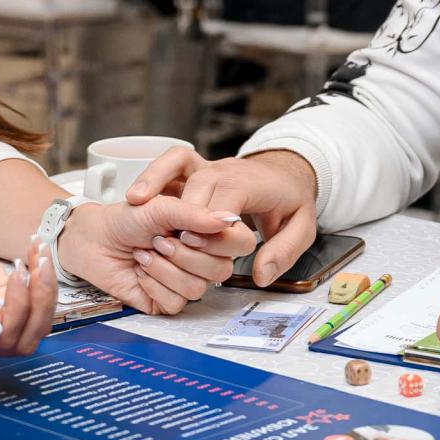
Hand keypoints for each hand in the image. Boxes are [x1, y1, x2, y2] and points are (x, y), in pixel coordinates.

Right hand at [0, 218, 54, 354]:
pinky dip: (42, 278)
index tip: (17, 275)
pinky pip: (33, 301)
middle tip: (39, 263)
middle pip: (24, 337)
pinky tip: (36, 252)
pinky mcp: (3, 297)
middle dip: (40, 302)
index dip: (18, 312)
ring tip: (40, 253)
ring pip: (35, 322)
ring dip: (45, 289)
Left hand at [59, 198, 253, 313]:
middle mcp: (200, 258)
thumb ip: (193, 212)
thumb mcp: (159, 206)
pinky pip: (176, 302)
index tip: (188, 230)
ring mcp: (185, 280)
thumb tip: (225, 218)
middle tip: (158, 240)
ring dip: (165, 270)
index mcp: (206, 233)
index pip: (239, 243)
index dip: (218, 241)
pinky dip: (154, 285)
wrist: (93, 239)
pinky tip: (140, 272)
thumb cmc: (125, 219)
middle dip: (184, 255)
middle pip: (221, 270)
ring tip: (144, 254)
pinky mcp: (167, 301)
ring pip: (197, 288)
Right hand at [126, 149, 319, 286]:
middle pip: (196, 189)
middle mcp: (225, 170)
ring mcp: (207, 166)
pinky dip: (152, 176)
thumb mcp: (302, 228)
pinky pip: (169, 164)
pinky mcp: (194, 169)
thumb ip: (284, 252)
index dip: (214, 227)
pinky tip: (138, 197)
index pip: (227, 202)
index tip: (204, 247)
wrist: (287, 170)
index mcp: (251, 184)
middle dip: (183, 219)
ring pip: (178, 173)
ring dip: (158, 195)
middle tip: (173, 246)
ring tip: (145, 222)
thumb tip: (261, 275)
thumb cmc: (291, 199)